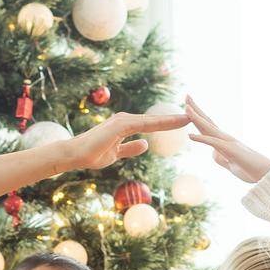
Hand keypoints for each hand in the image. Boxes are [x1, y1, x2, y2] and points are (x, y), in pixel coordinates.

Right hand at [57, 110, 190, 171]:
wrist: (74, 155)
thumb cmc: (91, 154)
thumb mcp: (115, 154)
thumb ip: (130, 148)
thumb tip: (145, 145)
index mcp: (125, 126)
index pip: (152, 124)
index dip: (168, 123)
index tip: (184, 122)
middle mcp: (126, 120)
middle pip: (156, 119)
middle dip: (175, 117)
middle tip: (195, 114)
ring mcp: (123, 121)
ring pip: (153, 120)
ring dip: (172, 119)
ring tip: (190, 117)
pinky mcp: (120, 125)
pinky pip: (145, 124)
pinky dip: (161, 123)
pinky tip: (174, 122)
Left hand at [184, 95, 269, 182]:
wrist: (264, 174)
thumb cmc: (248, 169)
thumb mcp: (230, 163)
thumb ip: (221, 157)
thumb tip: (213, 153)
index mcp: (223, 141)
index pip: (208, 126)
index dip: (197, 116)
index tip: (188, 106)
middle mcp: (225, 138)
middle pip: (207, 121)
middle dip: (196, 109)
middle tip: (186, 96)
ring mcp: (228, 142)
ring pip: (209, 128)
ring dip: (197, 118)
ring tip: (186, 108)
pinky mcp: (230, 150)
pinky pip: (213, 143)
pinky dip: (201, 139)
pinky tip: (190, 135)